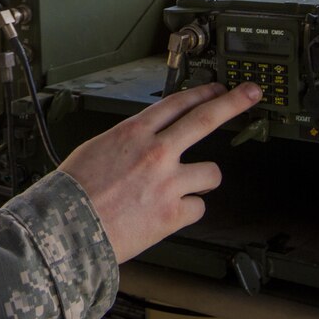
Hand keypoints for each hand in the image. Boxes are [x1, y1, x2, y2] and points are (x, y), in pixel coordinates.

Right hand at [59, 82, 260, 262]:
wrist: (68, 228)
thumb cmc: (74, 192)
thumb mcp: (96, 150)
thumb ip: (127, 142)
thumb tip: (143, 141)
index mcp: (133, 133)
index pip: (176, 103)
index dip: (201, 93)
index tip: (217, 89)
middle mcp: (155, 153)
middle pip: (205, 119)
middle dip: (233, 103)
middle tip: (250, 94)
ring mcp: (168, 183)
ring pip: (211, 173)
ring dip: (202, 179)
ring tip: (185, 187)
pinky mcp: (173, 213)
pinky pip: (197, 208)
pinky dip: (186, 211)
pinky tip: (168, 214)